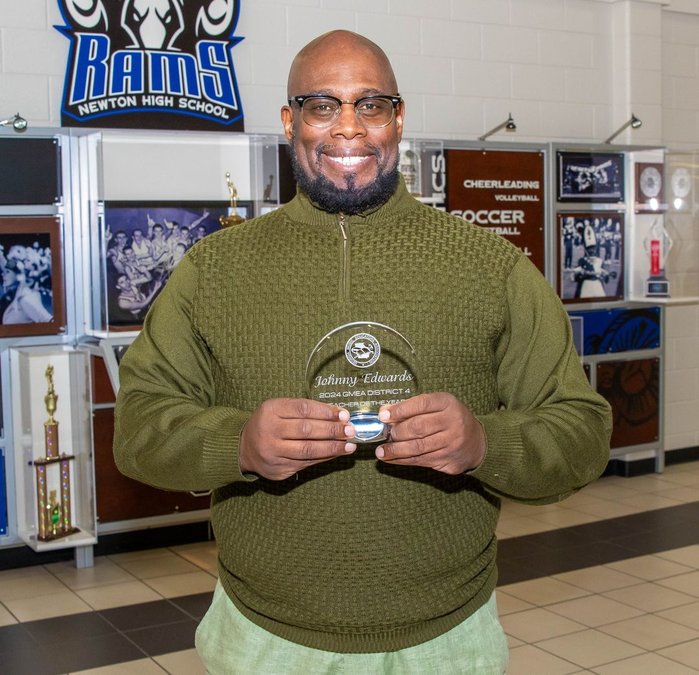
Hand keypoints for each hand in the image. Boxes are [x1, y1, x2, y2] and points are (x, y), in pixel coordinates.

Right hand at [239, 398, 356, 479]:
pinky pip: (306, 464)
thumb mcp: (280, 408)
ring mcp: (272, 453)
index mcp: (270, 410)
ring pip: (307, 450)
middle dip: (332, 430)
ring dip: (332, 448)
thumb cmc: (269, 423)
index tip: (343, 414)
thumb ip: (306, 410)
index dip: (325, 412)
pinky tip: (337, 453)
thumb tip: (338, 413)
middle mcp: (269, 431)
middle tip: (351, 430)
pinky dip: (324, 458)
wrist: (244, 448)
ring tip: (349, 445)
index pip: (303, 409)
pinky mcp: (278, 470)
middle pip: (306, 430)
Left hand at [375, 393, 484, 474]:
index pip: (421, 404)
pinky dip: (402, 460)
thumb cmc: (450, 419)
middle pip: (418, 427)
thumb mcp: (437, 406)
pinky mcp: (449, 461)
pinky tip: (390, 458)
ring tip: (381, 451)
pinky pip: (421, 461)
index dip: (400, 410)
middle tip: (385, 434)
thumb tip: (385, 412)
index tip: (383, 416)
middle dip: (397, 431)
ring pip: (418, 447)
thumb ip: (412, 407)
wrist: (478, 442)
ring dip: (395, 450)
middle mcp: (453, 422)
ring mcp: (452, 443)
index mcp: (448, 403)